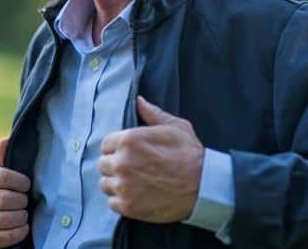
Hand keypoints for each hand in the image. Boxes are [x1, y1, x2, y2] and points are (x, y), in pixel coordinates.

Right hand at [0, 138, 30, 247]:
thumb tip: (6, 140)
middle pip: (4, 199)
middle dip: (22, 200)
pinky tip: (23, 227)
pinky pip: (4, 238)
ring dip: (21, 217)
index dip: (20, 181)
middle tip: (26, 201)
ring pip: (5, 219)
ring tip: (25, 213)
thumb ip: (3, 158)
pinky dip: (18, 232)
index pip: (1, 177)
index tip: (27, 185)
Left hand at [96, 96, 203, 222]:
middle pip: (103, 164)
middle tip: (131, 169)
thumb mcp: (175, 127)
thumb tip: (139, 101)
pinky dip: (121, 201)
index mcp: (129, 140)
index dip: (117, 148)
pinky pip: (112, 203)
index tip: (128, 154)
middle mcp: (122, 162)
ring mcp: (123, 185)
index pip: (106, 144)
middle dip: (115, 165)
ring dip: (116, 183)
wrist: (204, 186)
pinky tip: (135, 196)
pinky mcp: (128, 206)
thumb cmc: (190, 154)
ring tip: (132, 183)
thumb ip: (153, 114)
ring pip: (105, 183)